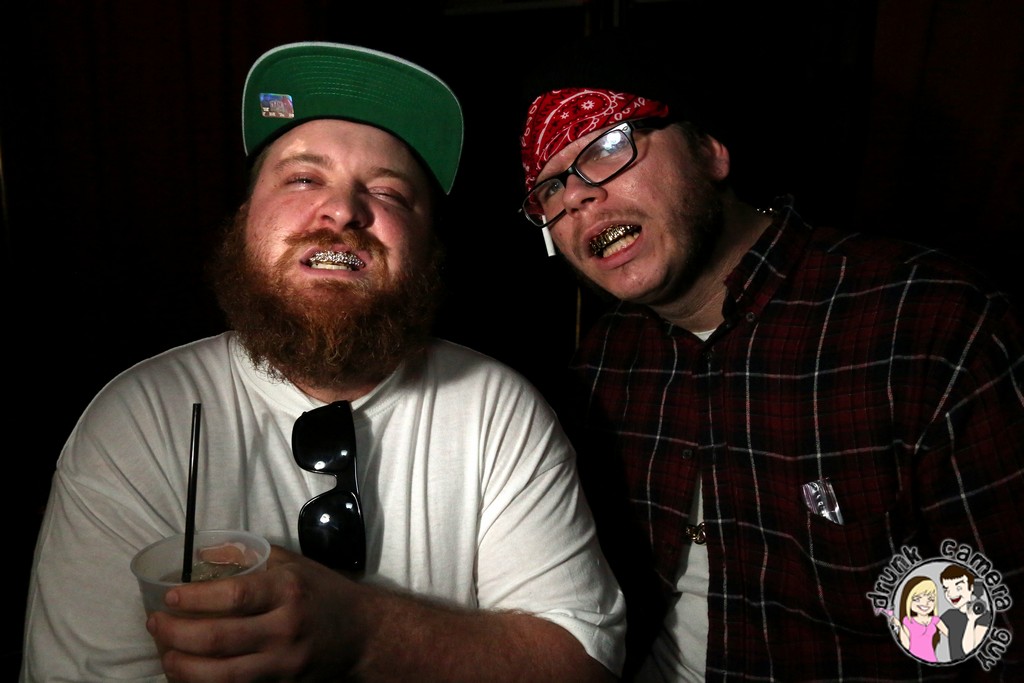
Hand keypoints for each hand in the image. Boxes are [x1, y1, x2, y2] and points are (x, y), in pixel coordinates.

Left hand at [147, 545, 364, 681]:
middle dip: (176, 634)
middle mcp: (286, 628)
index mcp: (288, 590)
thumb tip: (202, 553)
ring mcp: (284, 663)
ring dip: (182, 667)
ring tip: (165, 653)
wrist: (362, 634)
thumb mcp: (293, 564)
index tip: (170, 597)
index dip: (195, 598)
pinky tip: (189, 674)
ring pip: (221, 676)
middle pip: (218, 639)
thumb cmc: (323, 593)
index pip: (234, 595)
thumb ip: (251, 557)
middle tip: (156, 625)